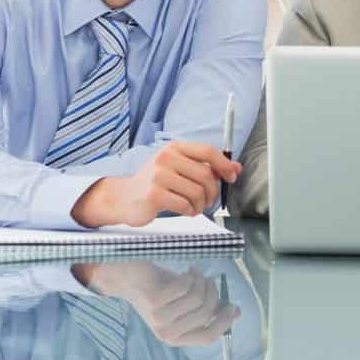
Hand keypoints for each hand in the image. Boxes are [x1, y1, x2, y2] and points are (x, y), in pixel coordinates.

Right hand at [72, 142, 240, 226]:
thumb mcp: (179, 168)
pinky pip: (185, 204)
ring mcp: (158, 176)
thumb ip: (206, 167)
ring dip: (201, 204)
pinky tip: (185, 211)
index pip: (207, 151)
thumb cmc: (155, 183)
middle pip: (205, 174)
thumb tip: (236, 168)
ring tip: (195, 207)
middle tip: (209, 201)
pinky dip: (190, 211)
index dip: (224, 165)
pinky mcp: (154, 194)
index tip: (232, 177)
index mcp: (174, 148)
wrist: (124, 198)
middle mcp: (166, 158)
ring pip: (197, 192)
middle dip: (213, 191)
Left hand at [77, 262, 238, 346]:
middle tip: (206, 279)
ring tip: (192, 274)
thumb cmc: (159, 288)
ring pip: (198, 298)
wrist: (128, 276)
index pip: (208, 337)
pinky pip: (187, 286)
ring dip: (201, 281)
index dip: (224, 322)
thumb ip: (209, 309)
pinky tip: (184, 272)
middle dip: (212, 292)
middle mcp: (166, 332)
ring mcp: (159, 318)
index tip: (233, 306)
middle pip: (207, 313)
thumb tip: (236, 313)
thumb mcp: (186, 302)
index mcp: (175, 337)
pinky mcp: (155, 301)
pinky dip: (189, 275)